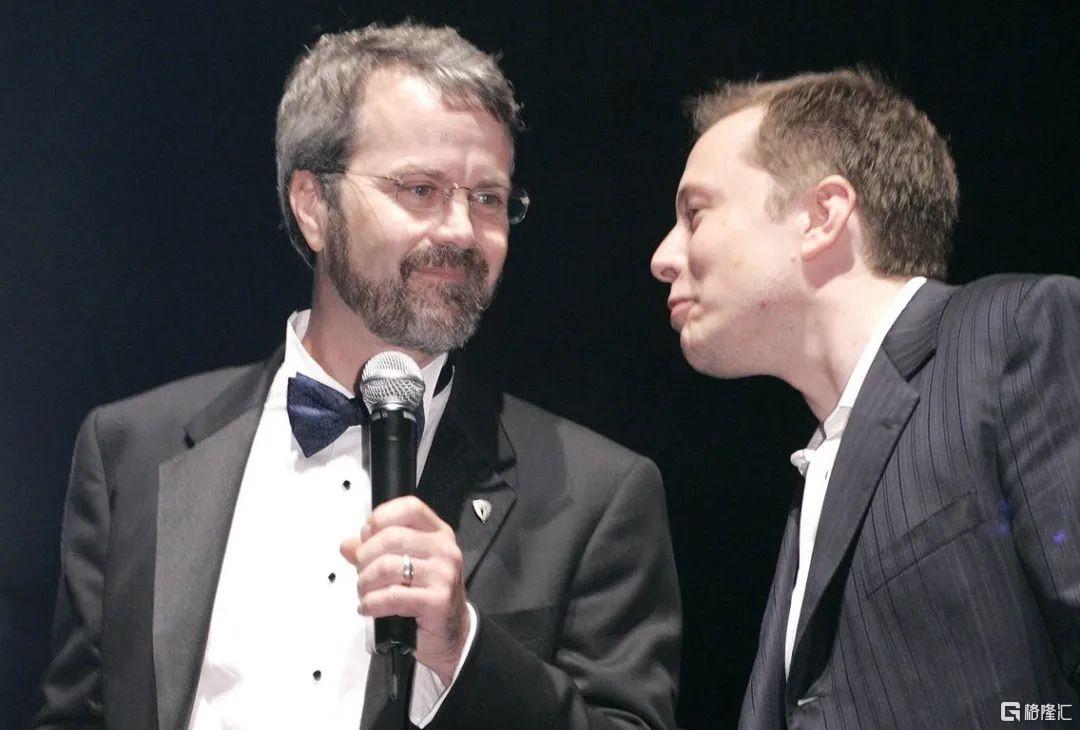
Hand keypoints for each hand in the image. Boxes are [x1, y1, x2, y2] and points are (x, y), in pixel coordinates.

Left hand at [340, 496, 469, 684]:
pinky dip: (372, 603)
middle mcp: (444, 550)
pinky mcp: (438, 601)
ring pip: (388, 567)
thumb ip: (375, 551)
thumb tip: (347, 545)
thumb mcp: (405, 566)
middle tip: (361, 572)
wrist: (453, 633)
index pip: (410, 508)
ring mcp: (443, 575)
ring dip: (365, 582)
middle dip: (365, 556)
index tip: (367, 534)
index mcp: (438, 534)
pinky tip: (369, 607)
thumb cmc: (428, 595)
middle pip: (392, 537)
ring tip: (365, 592)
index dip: (382, 517)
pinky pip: (392, 596)